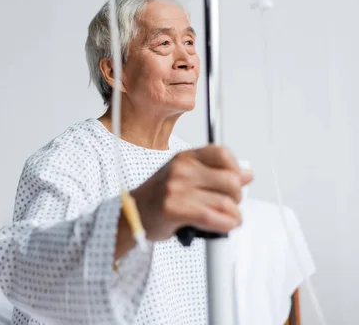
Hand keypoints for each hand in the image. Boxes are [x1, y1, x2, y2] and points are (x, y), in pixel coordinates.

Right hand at [131, 144, 252, 241]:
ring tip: (226, 219)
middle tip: (229, 205)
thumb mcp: (185, 177)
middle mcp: (181, 169)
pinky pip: (214, 218)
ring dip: (233, 216)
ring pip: (226, 202)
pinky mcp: (175, 209)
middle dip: (237, 198)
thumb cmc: (159, 198)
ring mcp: (177, 188)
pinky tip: (223, 226)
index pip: (223, 154)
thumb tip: (246, 174)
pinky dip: (225, 225)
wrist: (132, 215)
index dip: (236, 170)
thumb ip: (215, 174)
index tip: (234, 182)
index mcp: (184, 157)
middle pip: (231, 181)